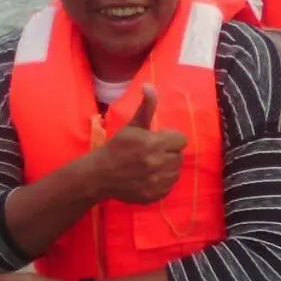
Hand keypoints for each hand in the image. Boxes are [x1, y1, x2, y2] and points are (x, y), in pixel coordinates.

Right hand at [96, 85, 186, 203]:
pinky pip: (170, 186)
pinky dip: (163, 182)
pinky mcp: (155, 195)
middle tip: (152, 153)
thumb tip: (150, 85)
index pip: (180, 140)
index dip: (170, 138)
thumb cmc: (117, 147)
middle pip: (179, 155)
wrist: (100, 174)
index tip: (158, 140)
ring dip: (167, 167)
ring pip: (176, 171)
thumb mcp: (132, 125)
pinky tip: (150, 177)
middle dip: (168, 152)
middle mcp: (158, 163)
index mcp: (154, 143)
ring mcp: (157, 181)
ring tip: (152, 165)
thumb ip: (146, 107)